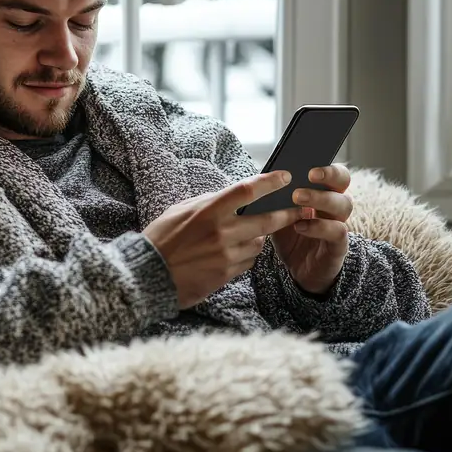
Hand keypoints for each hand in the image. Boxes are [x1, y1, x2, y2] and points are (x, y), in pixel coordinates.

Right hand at [144, 170, 299, 309]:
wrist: (149, 275)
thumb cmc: (162, 238)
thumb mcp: (181, 210)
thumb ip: (209, 202)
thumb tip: (231, 196)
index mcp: (209, 211)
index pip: (247, 191)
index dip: (270, 182)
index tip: (285, 176)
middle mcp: (221, 232)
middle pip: (267, 220)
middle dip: (287, 214)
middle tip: (302, 208)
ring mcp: (226, 255)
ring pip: (260, 243)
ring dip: (261, 236)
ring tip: (251, 233)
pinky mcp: (226, 275)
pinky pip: (248, 261)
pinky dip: (247, 254)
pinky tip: (235, 251)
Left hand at [270, 164, 352, 294]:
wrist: (297, 271)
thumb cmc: (289, 235)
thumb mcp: (279, 212)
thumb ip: (275, 196)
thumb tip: (261, 175)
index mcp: (322, 191)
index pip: (332, 169)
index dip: (325, 163)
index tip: (308, 161)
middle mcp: (334, 204)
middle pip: (344, 181)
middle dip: (329, 174)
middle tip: (308, 175)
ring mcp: (339, 223)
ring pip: (344, 204)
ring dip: (321, 198)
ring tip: (297, 198)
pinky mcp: (339, 246)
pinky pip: (337, 231)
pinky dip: (319, 227)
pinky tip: (300, 226)